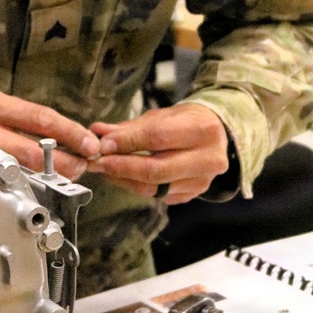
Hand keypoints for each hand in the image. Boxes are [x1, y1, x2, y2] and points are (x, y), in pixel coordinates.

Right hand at [0, 89, 101, 180]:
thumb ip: (23, 122)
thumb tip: (64, 139)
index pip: (41, 118)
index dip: (69, 132)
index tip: (90, 145)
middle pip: (30, 148)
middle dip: (62, 161)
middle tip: (81, 168)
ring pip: (16, 167)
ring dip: (45, 175)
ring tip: (64, 178)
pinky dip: (22, 184)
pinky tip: (35, 187)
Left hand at [86, 103, 228, 203]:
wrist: (215, 136)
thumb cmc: (184, 122)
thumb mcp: (160, 116)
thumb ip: (129, 127)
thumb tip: (97, 132)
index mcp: (203, 129)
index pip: (158, 138)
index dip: (127, 143)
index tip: (103, 144)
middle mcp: (208, 159)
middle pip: (156, 170)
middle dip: (121, 167)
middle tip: (97, 162)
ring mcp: (202, 181)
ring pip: (154, 188)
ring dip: (124, 179)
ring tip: (104, 169)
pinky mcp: (193, 195)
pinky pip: (157, 196)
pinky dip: (135, 186)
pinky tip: (121, 176)